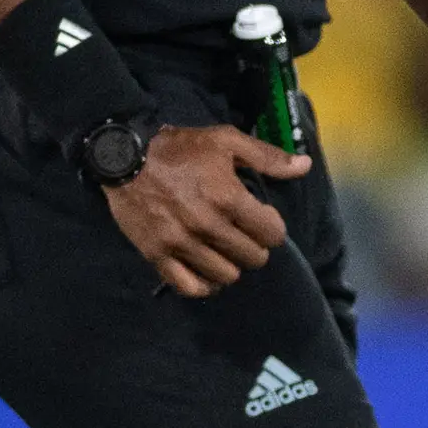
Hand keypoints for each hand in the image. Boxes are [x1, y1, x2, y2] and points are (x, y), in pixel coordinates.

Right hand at [103, 124, 308, 296]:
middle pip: (253, 257)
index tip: (262, 218)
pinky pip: (190, 287)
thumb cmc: (178, 148)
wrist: (123, 156)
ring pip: (226, 276)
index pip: (272, 234)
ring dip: (232, 266)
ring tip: (226, 251)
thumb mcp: (226, 141)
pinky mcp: (157, 255)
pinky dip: (204, 285)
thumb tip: (304, 166)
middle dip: (256, 247)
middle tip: (245, 235)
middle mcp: (207, 225)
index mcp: (228, 197)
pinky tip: (207, 273)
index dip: (273, 227)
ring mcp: (181, 243)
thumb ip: (268, 157)